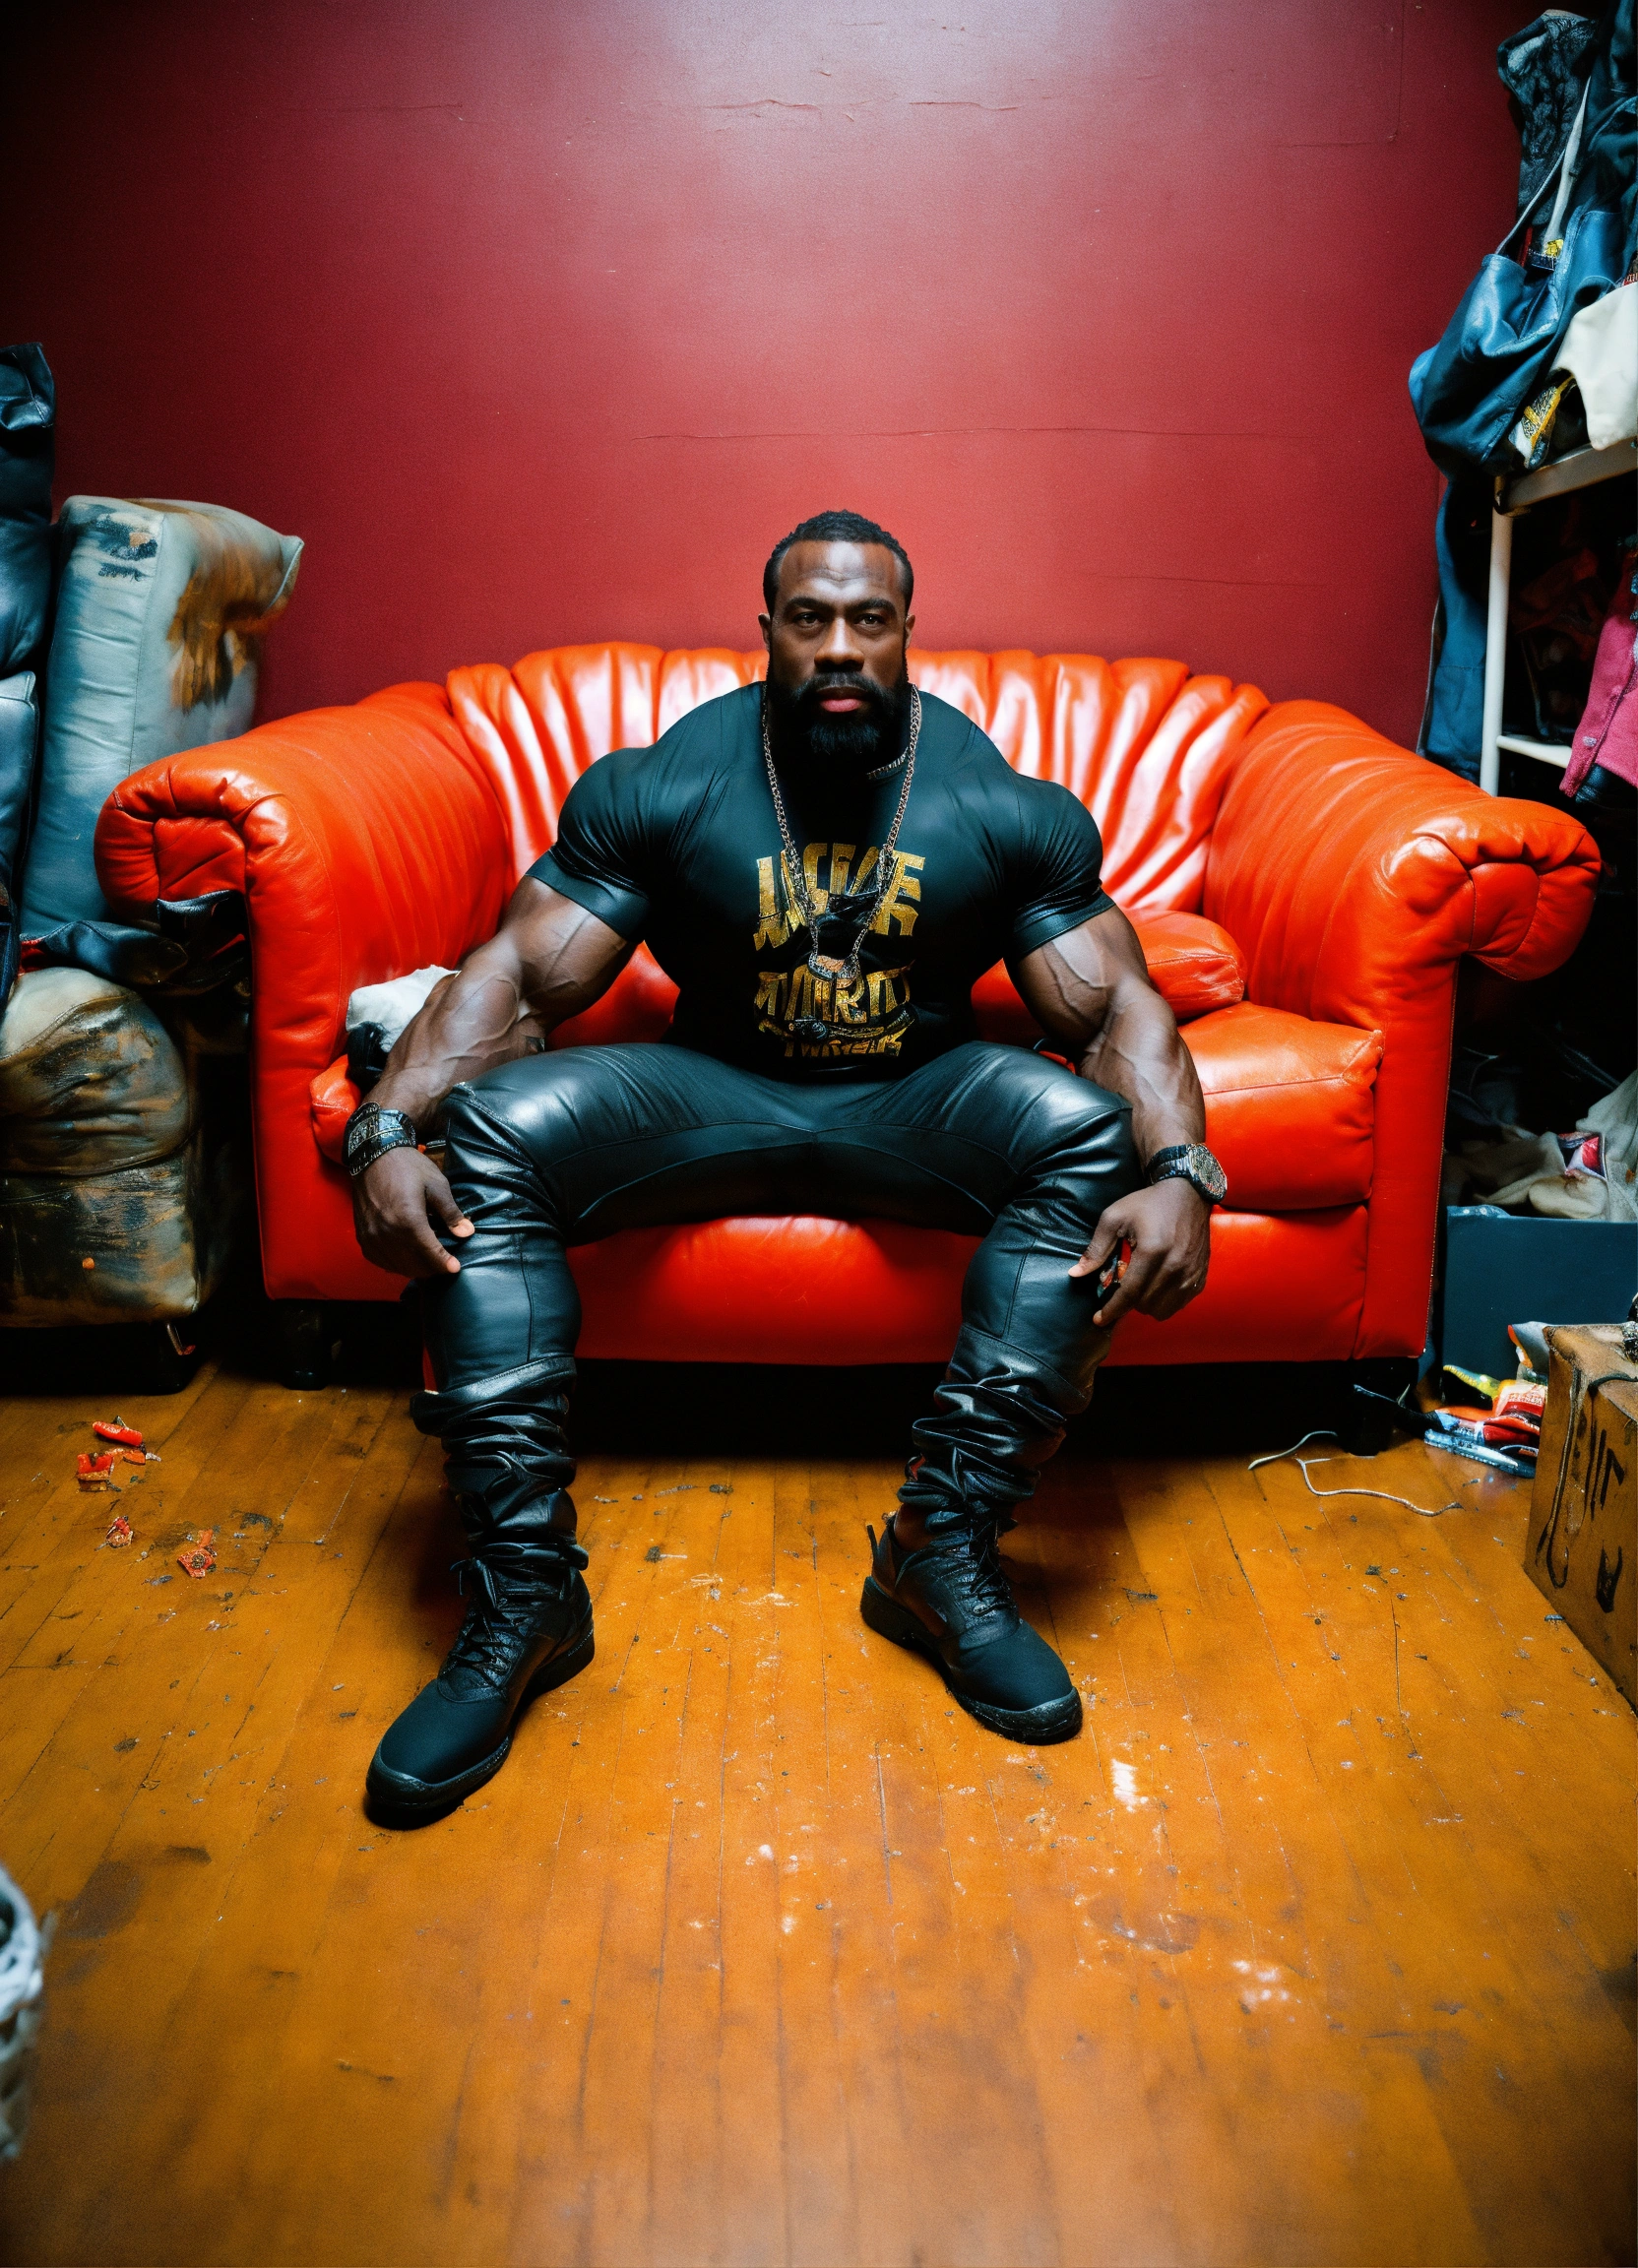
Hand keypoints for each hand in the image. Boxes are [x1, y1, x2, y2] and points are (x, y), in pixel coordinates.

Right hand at [351, 1146, 473, 1277]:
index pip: (430, 1253)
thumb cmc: (408, 1167)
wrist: (373, 1155)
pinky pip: (381, 1261)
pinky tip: (407, 1257)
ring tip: (429, 1261)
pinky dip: (396, 1264)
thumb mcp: (436, 1185)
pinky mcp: (362, 1237)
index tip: (456, 1268)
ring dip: (415, 1268)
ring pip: (398, 1266)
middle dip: (433, 1268)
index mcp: (408, 1221)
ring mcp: (372, 1237)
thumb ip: (451, 1213)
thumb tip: (467, 1233)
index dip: (445, 1264)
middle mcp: (387, 1233)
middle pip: (414, 1265)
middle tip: (445, 1263)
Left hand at [1069, 1178, 1210, 1327]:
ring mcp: (1191, 1273)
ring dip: (1145, 1306)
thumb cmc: (1148, 1203)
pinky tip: (1156, 1287)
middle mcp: (1175, 1265)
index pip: (1129, 1293)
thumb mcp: (1114, 1217)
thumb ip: (1096, 1248)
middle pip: (1145, 1304)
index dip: (1112, 1310)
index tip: (1099, 1320)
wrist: (1188, 1193)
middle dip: (1127, 1304)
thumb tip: (1075, 1274)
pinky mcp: (1200, 1276)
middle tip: (1120, 1290)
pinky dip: (1164, 1302)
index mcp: (1153, 1251)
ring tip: (1138, 1288)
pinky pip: (1179, 1304)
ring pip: (1163, 1310)